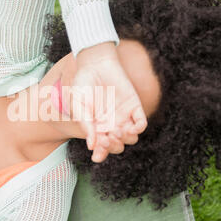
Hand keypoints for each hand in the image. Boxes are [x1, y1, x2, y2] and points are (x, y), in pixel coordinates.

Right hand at [62, 41, 147, 161]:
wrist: (95, 64)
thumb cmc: (82, 84)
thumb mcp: (78, 105)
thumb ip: (85, 124)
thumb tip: (92, 146)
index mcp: (96, 128)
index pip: (102, 148)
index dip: (101, 155)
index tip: (97, 156)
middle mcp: (111, 125)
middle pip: (117, 146)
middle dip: (112, 146)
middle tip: (105, 137)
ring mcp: (124, 117)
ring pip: (130, 139)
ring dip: (124, 139)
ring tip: (116, 130)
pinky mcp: (134, 107)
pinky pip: (141, 124)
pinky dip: (138, 128)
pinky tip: (131, 127)